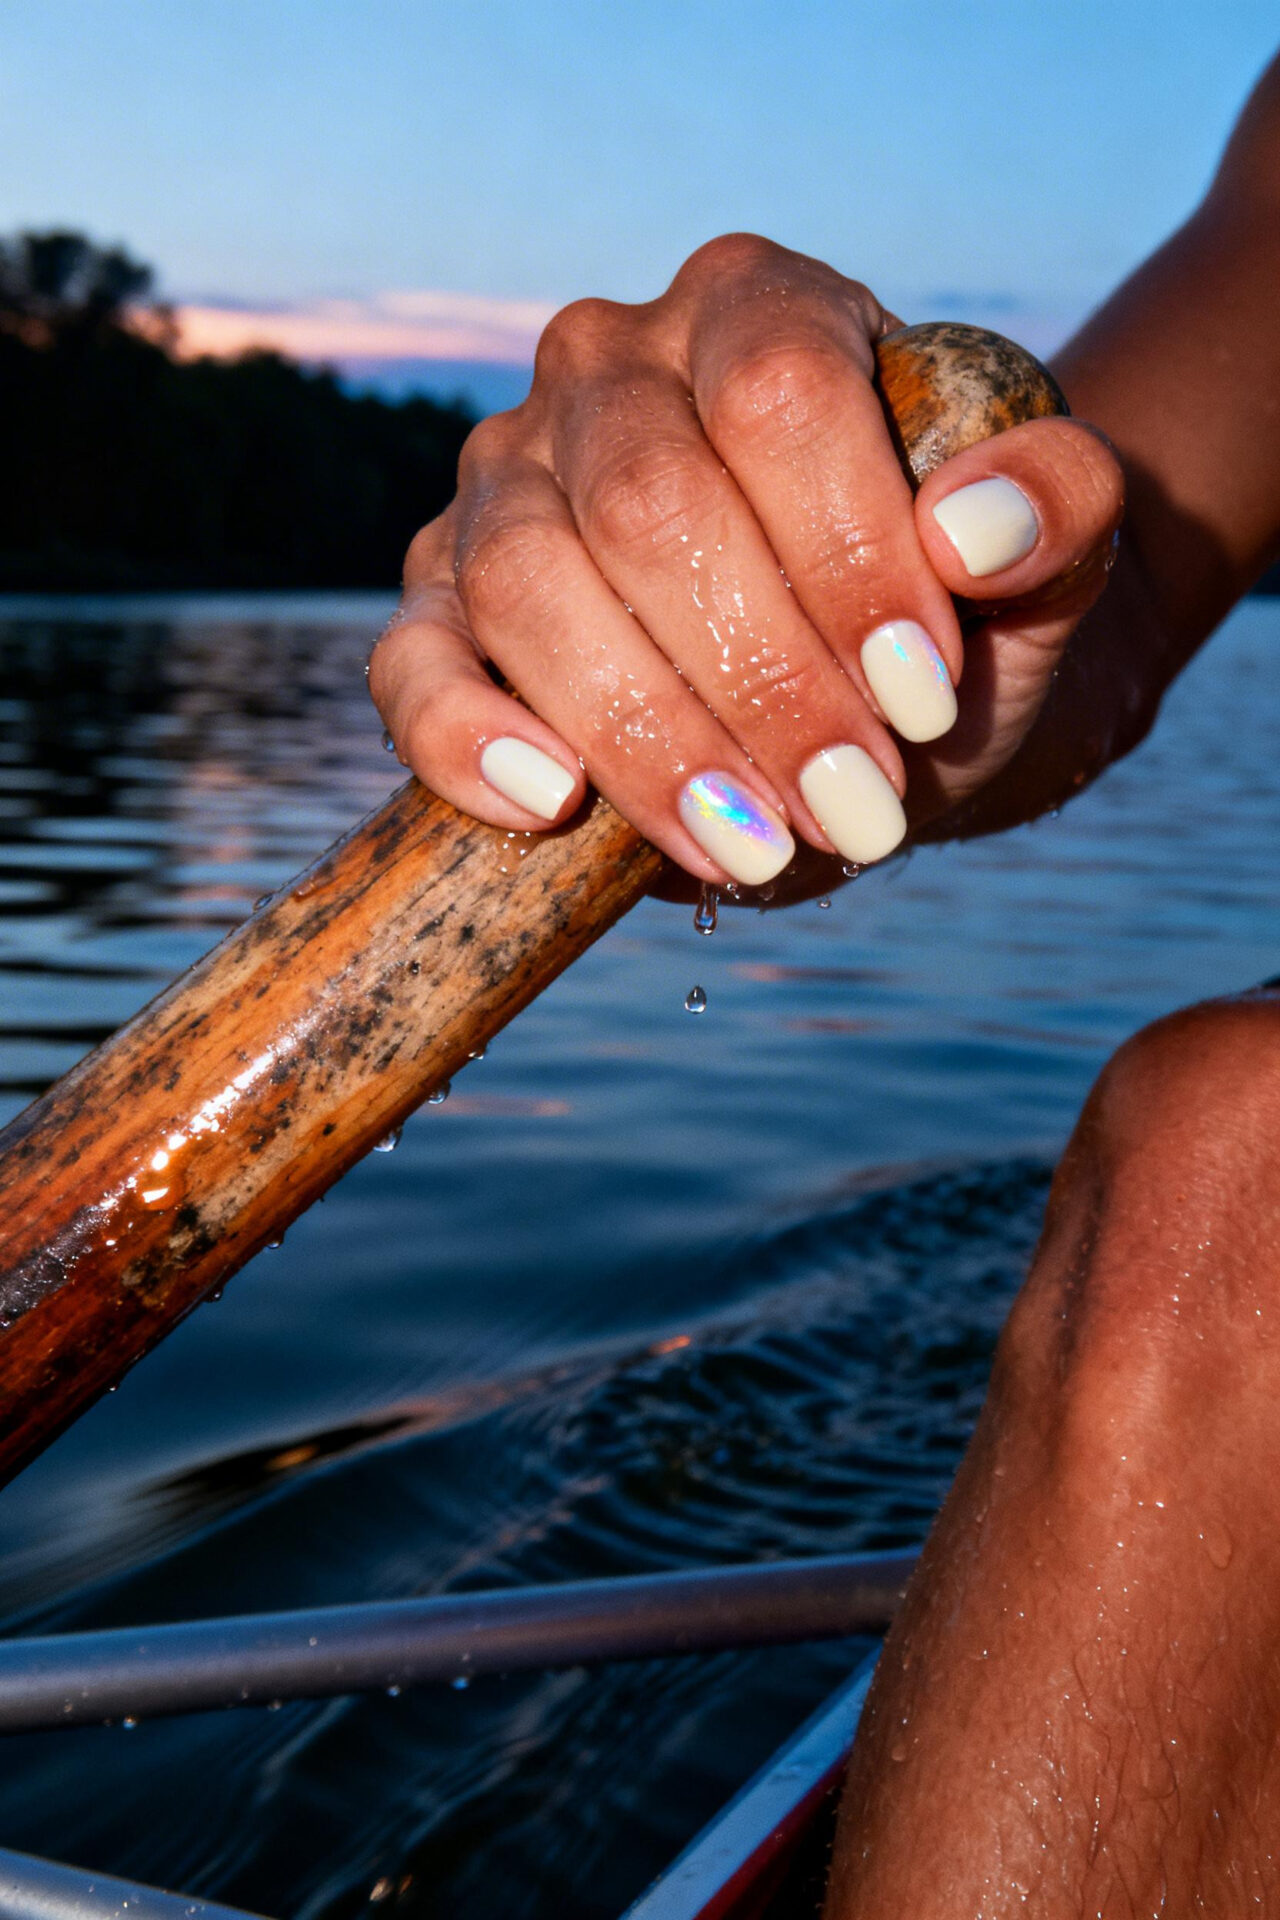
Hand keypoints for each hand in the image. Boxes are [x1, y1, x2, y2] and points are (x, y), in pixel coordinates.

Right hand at [371, 235, 1122, 888]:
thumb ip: (1061, 513)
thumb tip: (979, 528)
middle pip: (651, 503)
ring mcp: (507, 480)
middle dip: (761, 681)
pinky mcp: (440, 599)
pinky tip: (551, 805)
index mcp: (757, 306)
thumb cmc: (953, 620)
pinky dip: (464, 737)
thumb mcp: (1039, 569)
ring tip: (757, 844)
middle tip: (858, 808)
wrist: (876, 699)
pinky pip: (413, 659)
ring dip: (649, 735)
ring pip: (530, 583)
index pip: (778, 396)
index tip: (922, 701)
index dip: (848, 556)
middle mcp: (609, 368)